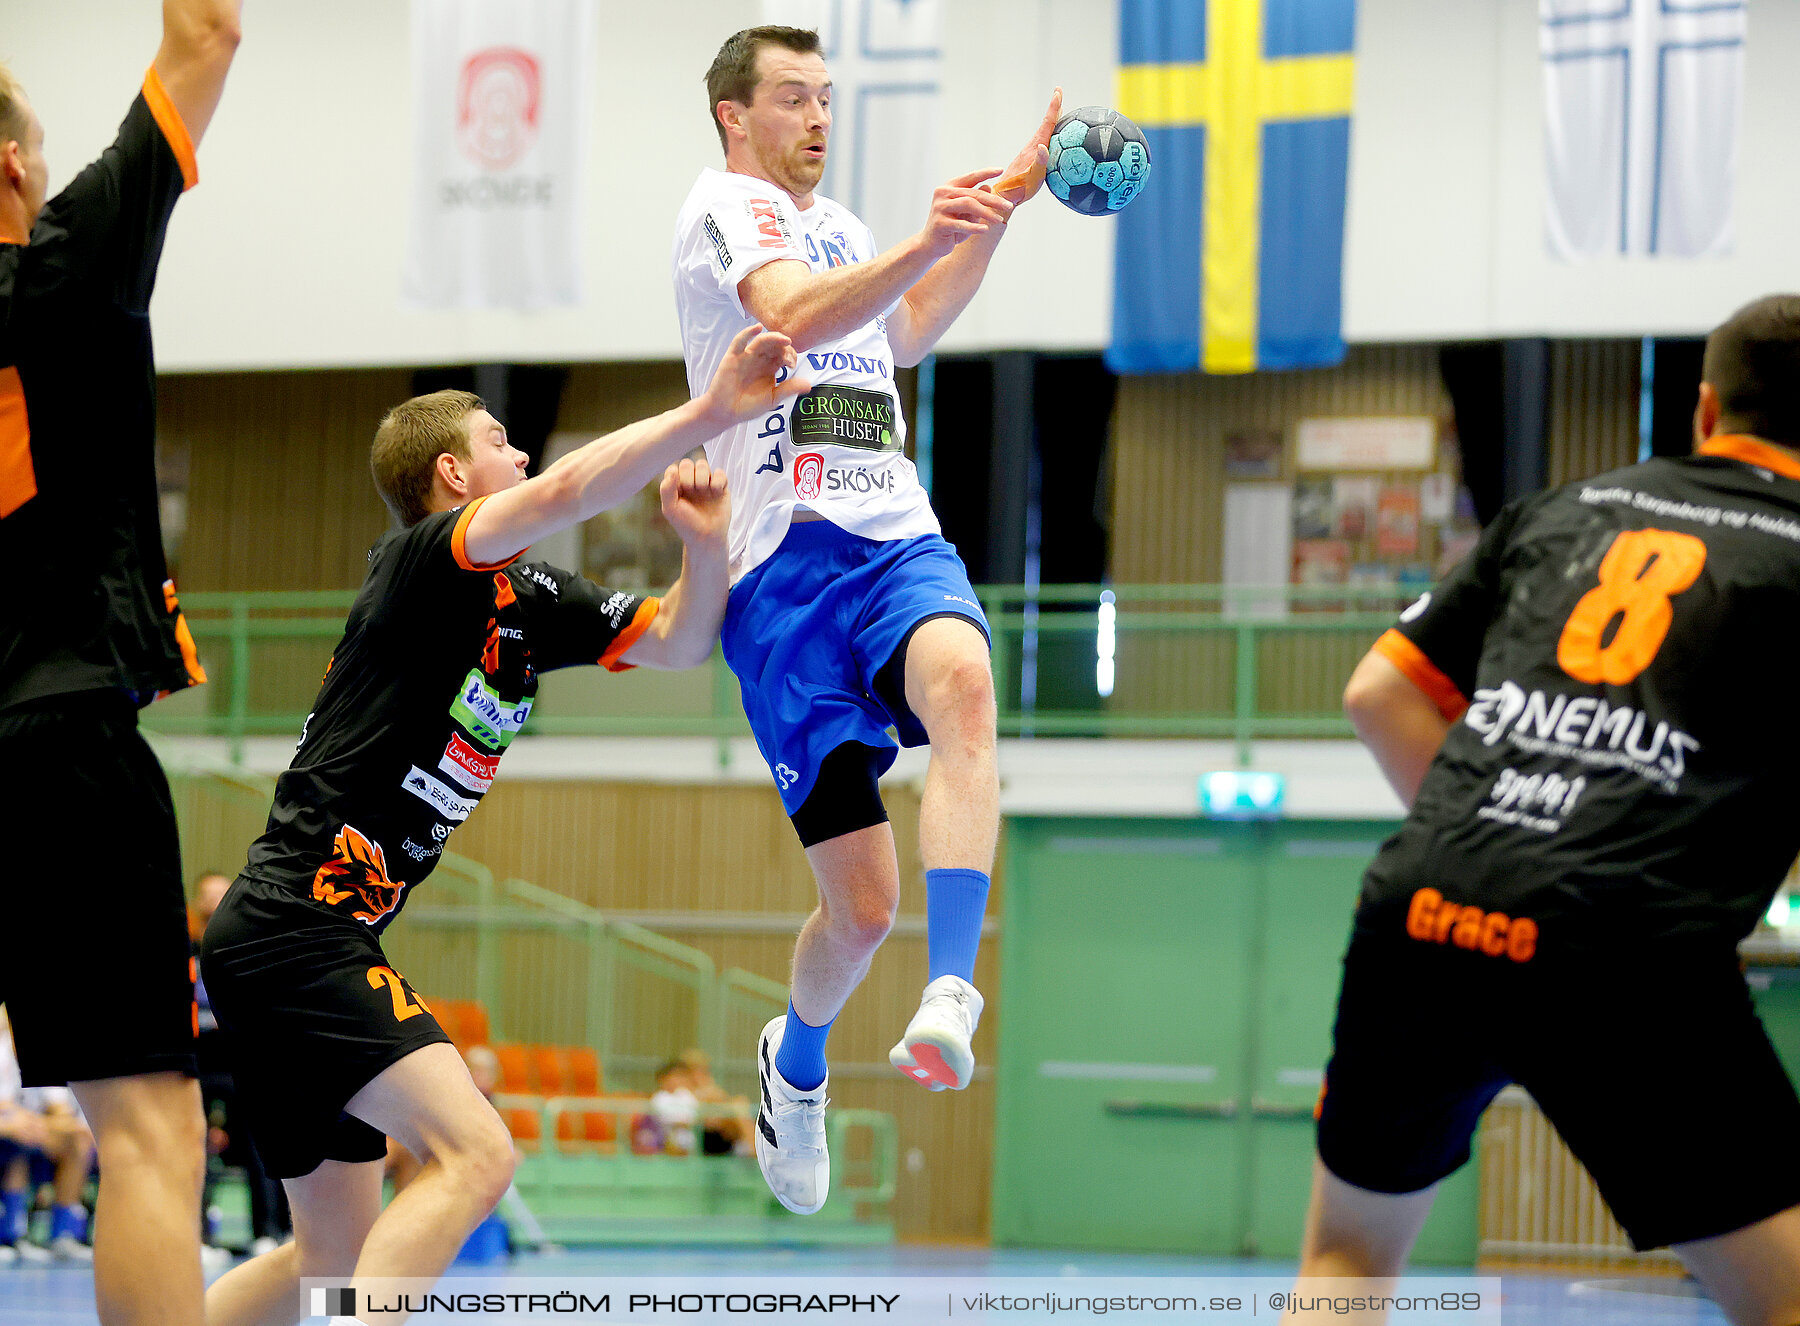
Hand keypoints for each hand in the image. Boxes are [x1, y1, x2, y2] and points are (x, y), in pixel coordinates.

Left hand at [659, 457, 728, 547]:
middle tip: (692, 489)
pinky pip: (720, 473)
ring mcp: (706, 484)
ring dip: (702, 476)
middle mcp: (691, 483)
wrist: (707, 537)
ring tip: (704, 490)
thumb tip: (673, 470)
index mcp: (676, 487)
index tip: (679, 490)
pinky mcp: (721, 487)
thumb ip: (666, 489)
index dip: (676, 475)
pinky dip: (717, 480)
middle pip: (688, 463)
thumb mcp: (670, 509)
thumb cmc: (687, 524)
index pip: (674, 468)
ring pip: (703, 465)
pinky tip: (716, 492)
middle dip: (689, 475)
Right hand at [700, 324, 807, 427]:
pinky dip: (747, 333)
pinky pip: (740, 341)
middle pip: (774, 346)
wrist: (726, 412)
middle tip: (789, 357)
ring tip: (785, 340)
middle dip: (784, 347)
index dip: (790, 355)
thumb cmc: (748, 406)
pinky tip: (757, 328)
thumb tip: (809, 385)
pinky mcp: (733, 356)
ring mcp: (746, 356)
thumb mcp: (772, 398)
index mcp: (770, 368)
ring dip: (773, 338)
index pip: (783, 354)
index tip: (792, 364)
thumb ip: (789, 389)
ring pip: (761, 341)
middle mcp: (759, 359)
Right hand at [920, 168, 1016, 258]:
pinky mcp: (939, 223)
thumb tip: (988, 187)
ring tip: (998, 220)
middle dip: (993, 200)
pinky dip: (974, 227)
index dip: (986, 172)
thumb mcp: (966, 212)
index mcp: (949, 187)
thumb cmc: (952, 227)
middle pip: (973, 193)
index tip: (1000, 170)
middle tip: (1008, 206)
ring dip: (986, 212)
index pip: (971, 177)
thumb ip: (976, 200)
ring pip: (968, 205)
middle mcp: (943, 194)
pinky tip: (985, 229)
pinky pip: (961, 224)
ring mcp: (940, 208)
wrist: (931, 244)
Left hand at [991, 88, 1063, 203]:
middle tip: (1059, 94)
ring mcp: (1031, 153)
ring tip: (1059, 112)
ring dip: (1051, 121)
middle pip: (1046, 124)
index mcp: (1035, 148)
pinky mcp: (1030, 160)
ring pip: (1044, 133)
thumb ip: (1039, 163)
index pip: (1047, 123)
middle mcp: (1033, 147)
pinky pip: (1044, 143)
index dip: (1054, 107)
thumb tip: (1043, 146)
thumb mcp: (1032, 177)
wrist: (1004, 197)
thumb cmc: (1019, 190)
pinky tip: (1053, 140)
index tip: (1058, 91)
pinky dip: (1049, 135)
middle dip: (1054, 109)